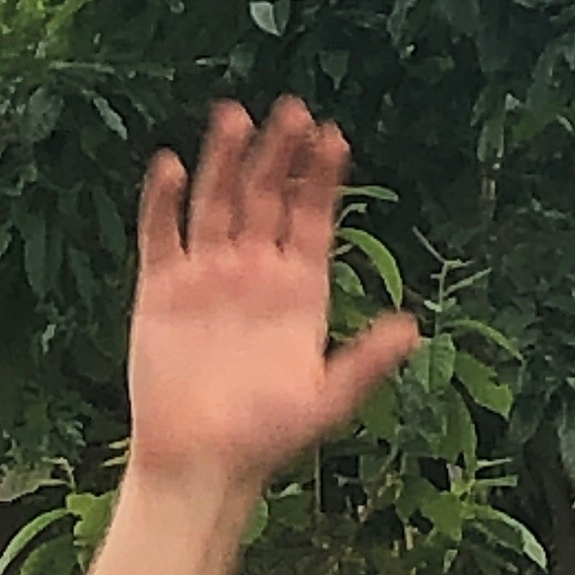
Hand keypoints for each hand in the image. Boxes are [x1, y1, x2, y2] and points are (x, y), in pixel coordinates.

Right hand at [127, 100, 417, 494]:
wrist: (201, 463)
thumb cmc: (267, 438)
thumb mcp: (326, 400)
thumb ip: (366, 362)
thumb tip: (413, 328)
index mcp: (299, 290)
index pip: (312, 218)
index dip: (322, 179)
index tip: (334, 136)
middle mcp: (254, 272)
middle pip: (267, 197)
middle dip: (279, 155)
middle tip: (292, 111)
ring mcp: (206, 275)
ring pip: (217, 202)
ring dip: (225, 162)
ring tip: (235, 117)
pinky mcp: (161, 288)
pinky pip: (162, 234)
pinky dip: (164, 201)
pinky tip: (171, 165)